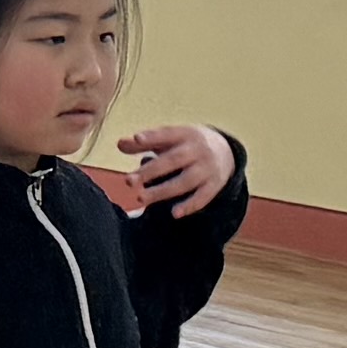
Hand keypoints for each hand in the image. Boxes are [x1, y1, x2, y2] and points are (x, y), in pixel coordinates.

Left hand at [116, 124, 239, 218]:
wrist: (226, 151)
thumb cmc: (187, 145)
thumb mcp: (170, 139)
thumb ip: (145, 142)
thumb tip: (120, 144)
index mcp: (185, 134)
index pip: (167, 134)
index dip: (152, 137)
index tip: (137, 139)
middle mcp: (198, 150)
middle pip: (173, 160)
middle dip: (150, 171)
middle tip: (128, 181)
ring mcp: (207, 168)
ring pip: (185, 181)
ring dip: (163, 191)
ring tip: (140, 198)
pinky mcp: (214, 185)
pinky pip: (203, 197)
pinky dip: (190, 205)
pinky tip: (174, 213)